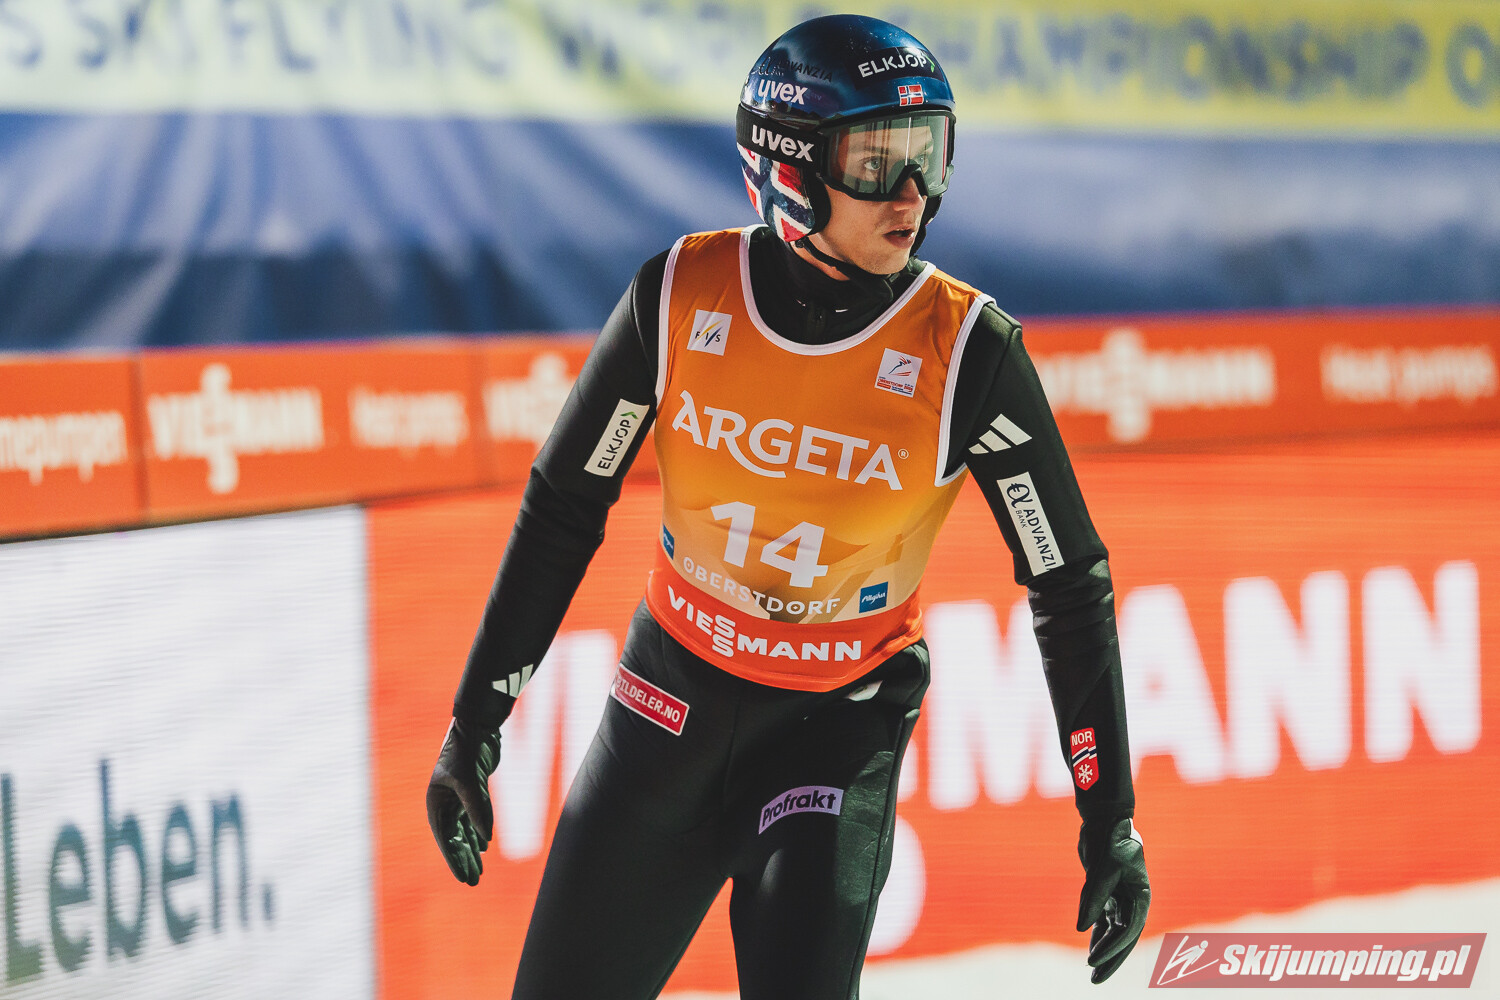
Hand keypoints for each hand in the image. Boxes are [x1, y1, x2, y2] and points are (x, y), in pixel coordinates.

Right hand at [426, 718, 501, 885]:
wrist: (478, 726)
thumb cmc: (466, 751)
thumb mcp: (469, 780)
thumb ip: (477, 808)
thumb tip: (486, 838)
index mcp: (435, 802)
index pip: (445, 838)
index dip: (454, 859)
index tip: (463, 878)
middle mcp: (444, 803)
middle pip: (454, 839)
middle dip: (463, 860)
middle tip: (473, 882)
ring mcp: (458, 797)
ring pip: (464, 831)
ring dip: (472, 850)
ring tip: (479, 872)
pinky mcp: (472, 791)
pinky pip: (473, 818)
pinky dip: (478, 832)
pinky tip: (484, 845)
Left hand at [1076, 817, 1149, 983]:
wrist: (1105, 818)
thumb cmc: (1111, 838)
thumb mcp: (1104, 866)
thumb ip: (1094, 896)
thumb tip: (1081, 927)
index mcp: (1142, 895)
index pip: (1129, 929)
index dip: (1112, 947)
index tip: (1093, 960)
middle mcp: (1134, 900)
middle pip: (1124, 937)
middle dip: (1111, 959)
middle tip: (1096, 980)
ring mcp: (1121, 897)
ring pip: (1113, 931)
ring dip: (1103, 950)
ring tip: (1092, 972)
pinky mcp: (1108, 893)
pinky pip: (1104, 920)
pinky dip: (1096, 934)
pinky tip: (1090, 950)